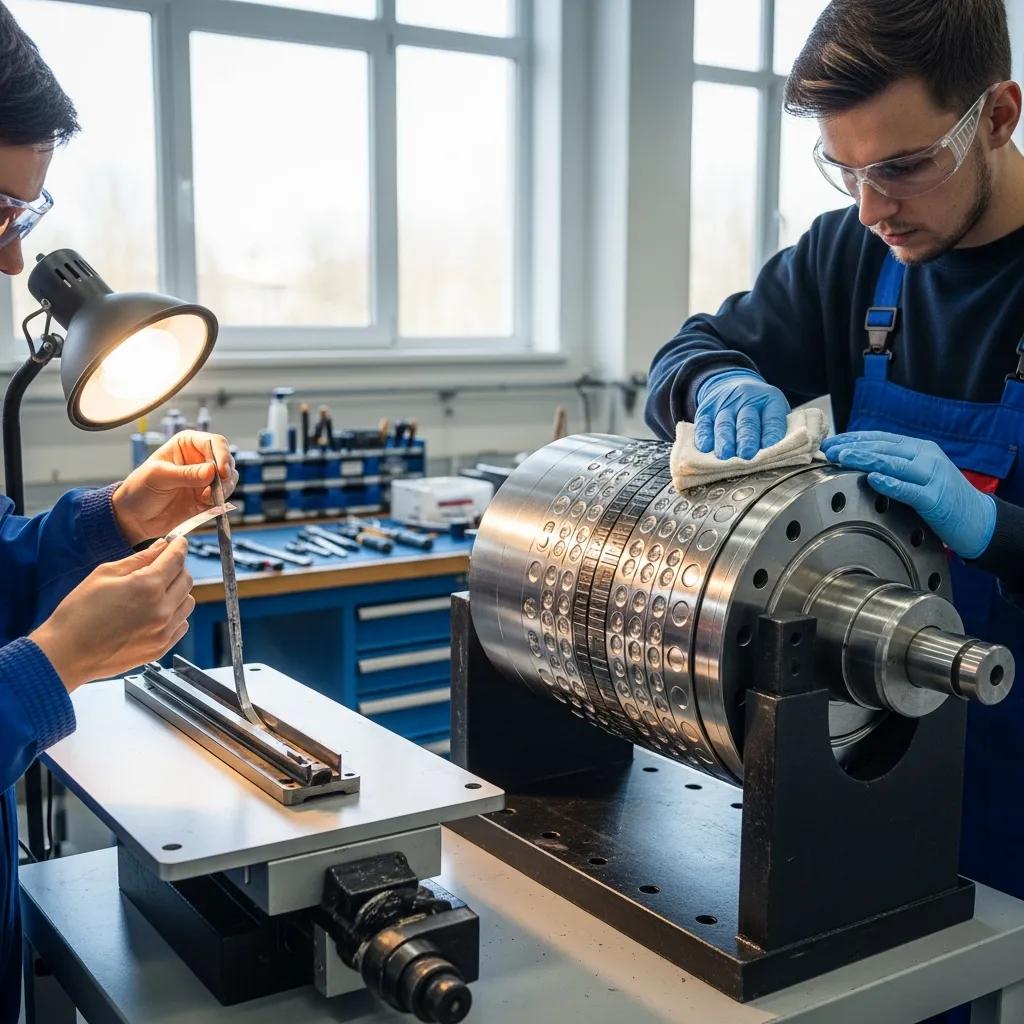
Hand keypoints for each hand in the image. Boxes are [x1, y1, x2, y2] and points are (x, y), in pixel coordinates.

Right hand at [30, 538, 193, 690]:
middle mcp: (161, 610)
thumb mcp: (104, 574)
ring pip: (188, 602)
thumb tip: (160, 547)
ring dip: (177, 592)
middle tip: (161, 566)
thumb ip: (138, 559)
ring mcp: (163, 631)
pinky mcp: (161, 648)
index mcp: (147, 587)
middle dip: (176, 568)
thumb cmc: (78, 613)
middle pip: (186, 579)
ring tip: (154, 593)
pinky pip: (182, 624)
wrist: (66, 653)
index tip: (178, 542)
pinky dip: (174, 615)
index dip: (179, 546)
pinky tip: (154, 613)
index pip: (177, 559)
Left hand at [112, 431, 237, 544]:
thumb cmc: (140, 489)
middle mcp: (199, 459)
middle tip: (219, 487)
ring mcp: (205, 479)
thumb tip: (211, 471)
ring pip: (230, 479)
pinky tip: (205, 504)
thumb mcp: (159, 477)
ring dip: (224, 489)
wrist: (134, 518)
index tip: (221, 472)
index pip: (215, 442)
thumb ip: (186, 474)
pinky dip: (219, 501)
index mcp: (187, 444)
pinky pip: (224, 497)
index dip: (222, 455)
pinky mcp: (208, 497)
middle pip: (226, 460)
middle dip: (226, 474)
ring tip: (207, 498)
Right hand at [694, 370, 790, 459]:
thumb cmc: (759, 411)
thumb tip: (772, 459)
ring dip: (725, 441)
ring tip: (725, 455)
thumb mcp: (774, 411)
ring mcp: (724, 405)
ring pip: (725, 424)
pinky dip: (704, 436)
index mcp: (770, 400)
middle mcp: (746, 400)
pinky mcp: (705, 411)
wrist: (732, 384)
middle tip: (746, 454)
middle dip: (746, 440)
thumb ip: (775, 432)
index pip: (772, 419)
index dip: (771, 435)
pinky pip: (704, 424)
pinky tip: (705, 447)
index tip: (769, 449)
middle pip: (747, 422)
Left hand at [821, 431, 996, 558]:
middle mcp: (926, 457)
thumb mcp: (918, 474)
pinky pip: (910, 489)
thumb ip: (894, 466)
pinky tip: (874, 479)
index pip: (880, 438)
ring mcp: (933, 476)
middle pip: (884, 447)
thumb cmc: (943, 499)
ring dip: (865, 459)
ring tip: (842, 458)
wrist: (980, 520)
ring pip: (894, 463)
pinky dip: (891, 483)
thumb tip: (856, 462)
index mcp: (919, 449)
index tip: (830, 442)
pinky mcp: (936, 498)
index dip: (853, 438)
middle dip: (852, 447)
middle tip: (828, 450)